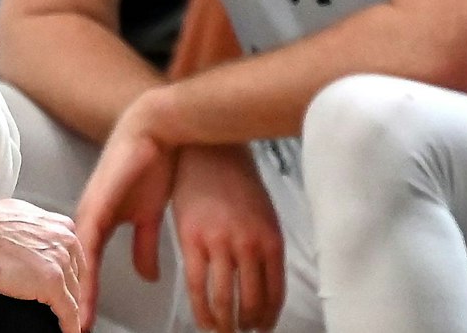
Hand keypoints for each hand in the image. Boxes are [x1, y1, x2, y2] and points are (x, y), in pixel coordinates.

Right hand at [0, 197, 86, 331]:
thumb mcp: (21, 214)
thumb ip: (37, 226)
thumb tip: (34, 235)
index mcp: (60, 225)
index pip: (76, 255)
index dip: (71, 273)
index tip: (69, 283)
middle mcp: (65, 241)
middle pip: (77, 275)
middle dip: (71, 291)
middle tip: (65, 303)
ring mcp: (60, 263)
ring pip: (73, 294)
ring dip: (69, 309)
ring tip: (65, 320)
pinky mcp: (52, 284)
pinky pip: (68, 311)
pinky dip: (69, 325)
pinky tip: (68, 331)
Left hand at [73, 97, 176, 322]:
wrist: (157, 129)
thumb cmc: (152, 166)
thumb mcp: (148, 217)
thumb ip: (144, 246)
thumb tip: (148, 275)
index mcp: (98, 223)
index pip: (87, 270)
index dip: (85, 298)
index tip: (83, 325)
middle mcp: (88, 219)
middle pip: (75, 269)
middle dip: (75, 301)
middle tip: (75, 330)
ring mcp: (89, 211)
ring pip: (76, 260)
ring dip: (77, 290)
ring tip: (77, 319)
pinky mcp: (97, 203)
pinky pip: (87, 242)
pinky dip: (85, 266)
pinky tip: (83, 284)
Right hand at [171, 145, 284, 331]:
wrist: (208, 151)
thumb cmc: (237, 181)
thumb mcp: (264, 214)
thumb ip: (265, 248)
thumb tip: (265, 286)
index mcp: (271, 239)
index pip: (275, 292)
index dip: (270, 317)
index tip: (264, 328)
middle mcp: (248, 244)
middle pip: (251, 301)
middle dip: (248, 324)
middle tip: (243, 331)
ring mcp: (219, 243)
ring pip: (224, 299)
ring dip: (225, 323)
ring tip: (224, 330)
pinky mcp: (191, 240)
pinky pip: (197, 286)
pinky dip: (202, 310)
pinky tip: (204, 320)